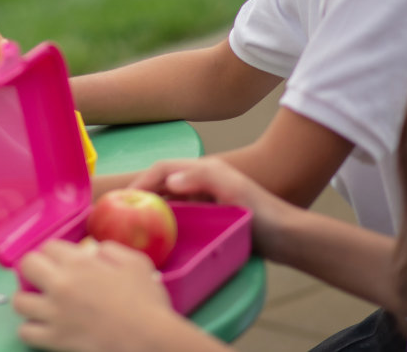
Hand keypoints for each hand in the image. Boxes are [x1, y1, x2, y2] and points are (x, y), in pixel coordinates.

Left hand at [14, 239, 179, 351]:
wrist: (150, 340)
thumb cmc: (147, 302)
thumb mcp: (136, 263)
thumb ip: (111, 250)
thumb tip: (95, 250)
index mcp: (79, 263)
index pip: (48, 246)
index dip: (56, 253)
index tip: (62, 261)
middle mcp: (60, 285)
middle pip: (26, 265)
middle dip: (35, 269)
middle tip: (46, 278)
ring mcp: (54, 314)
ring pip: (19, 301)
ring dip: (28, 300)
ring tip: (40, 303)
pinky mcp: (55, 339)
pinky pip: (25, 332)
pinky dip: (31, 330)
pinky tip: (43, 327)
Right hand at [130, 157, 296, 259]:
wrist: (287, 237)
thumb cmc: (262, 213)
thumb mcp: (233, 191)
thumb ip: (202, 179)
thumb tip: (169, 181)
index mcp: (202, 170)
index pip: (162, 169)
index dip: (141, 181)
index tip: (124, 198)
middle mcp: (199, 182)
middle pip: (160, 183)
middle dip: (139, 193)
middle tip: (119, 211)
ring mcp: (202, 199)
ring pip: (166, 199)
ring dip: (148, 208)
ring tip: (130, 223)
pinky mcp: (206, 216)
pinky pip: (176, 215)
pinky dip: (161, 221)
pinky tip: (155, 235)